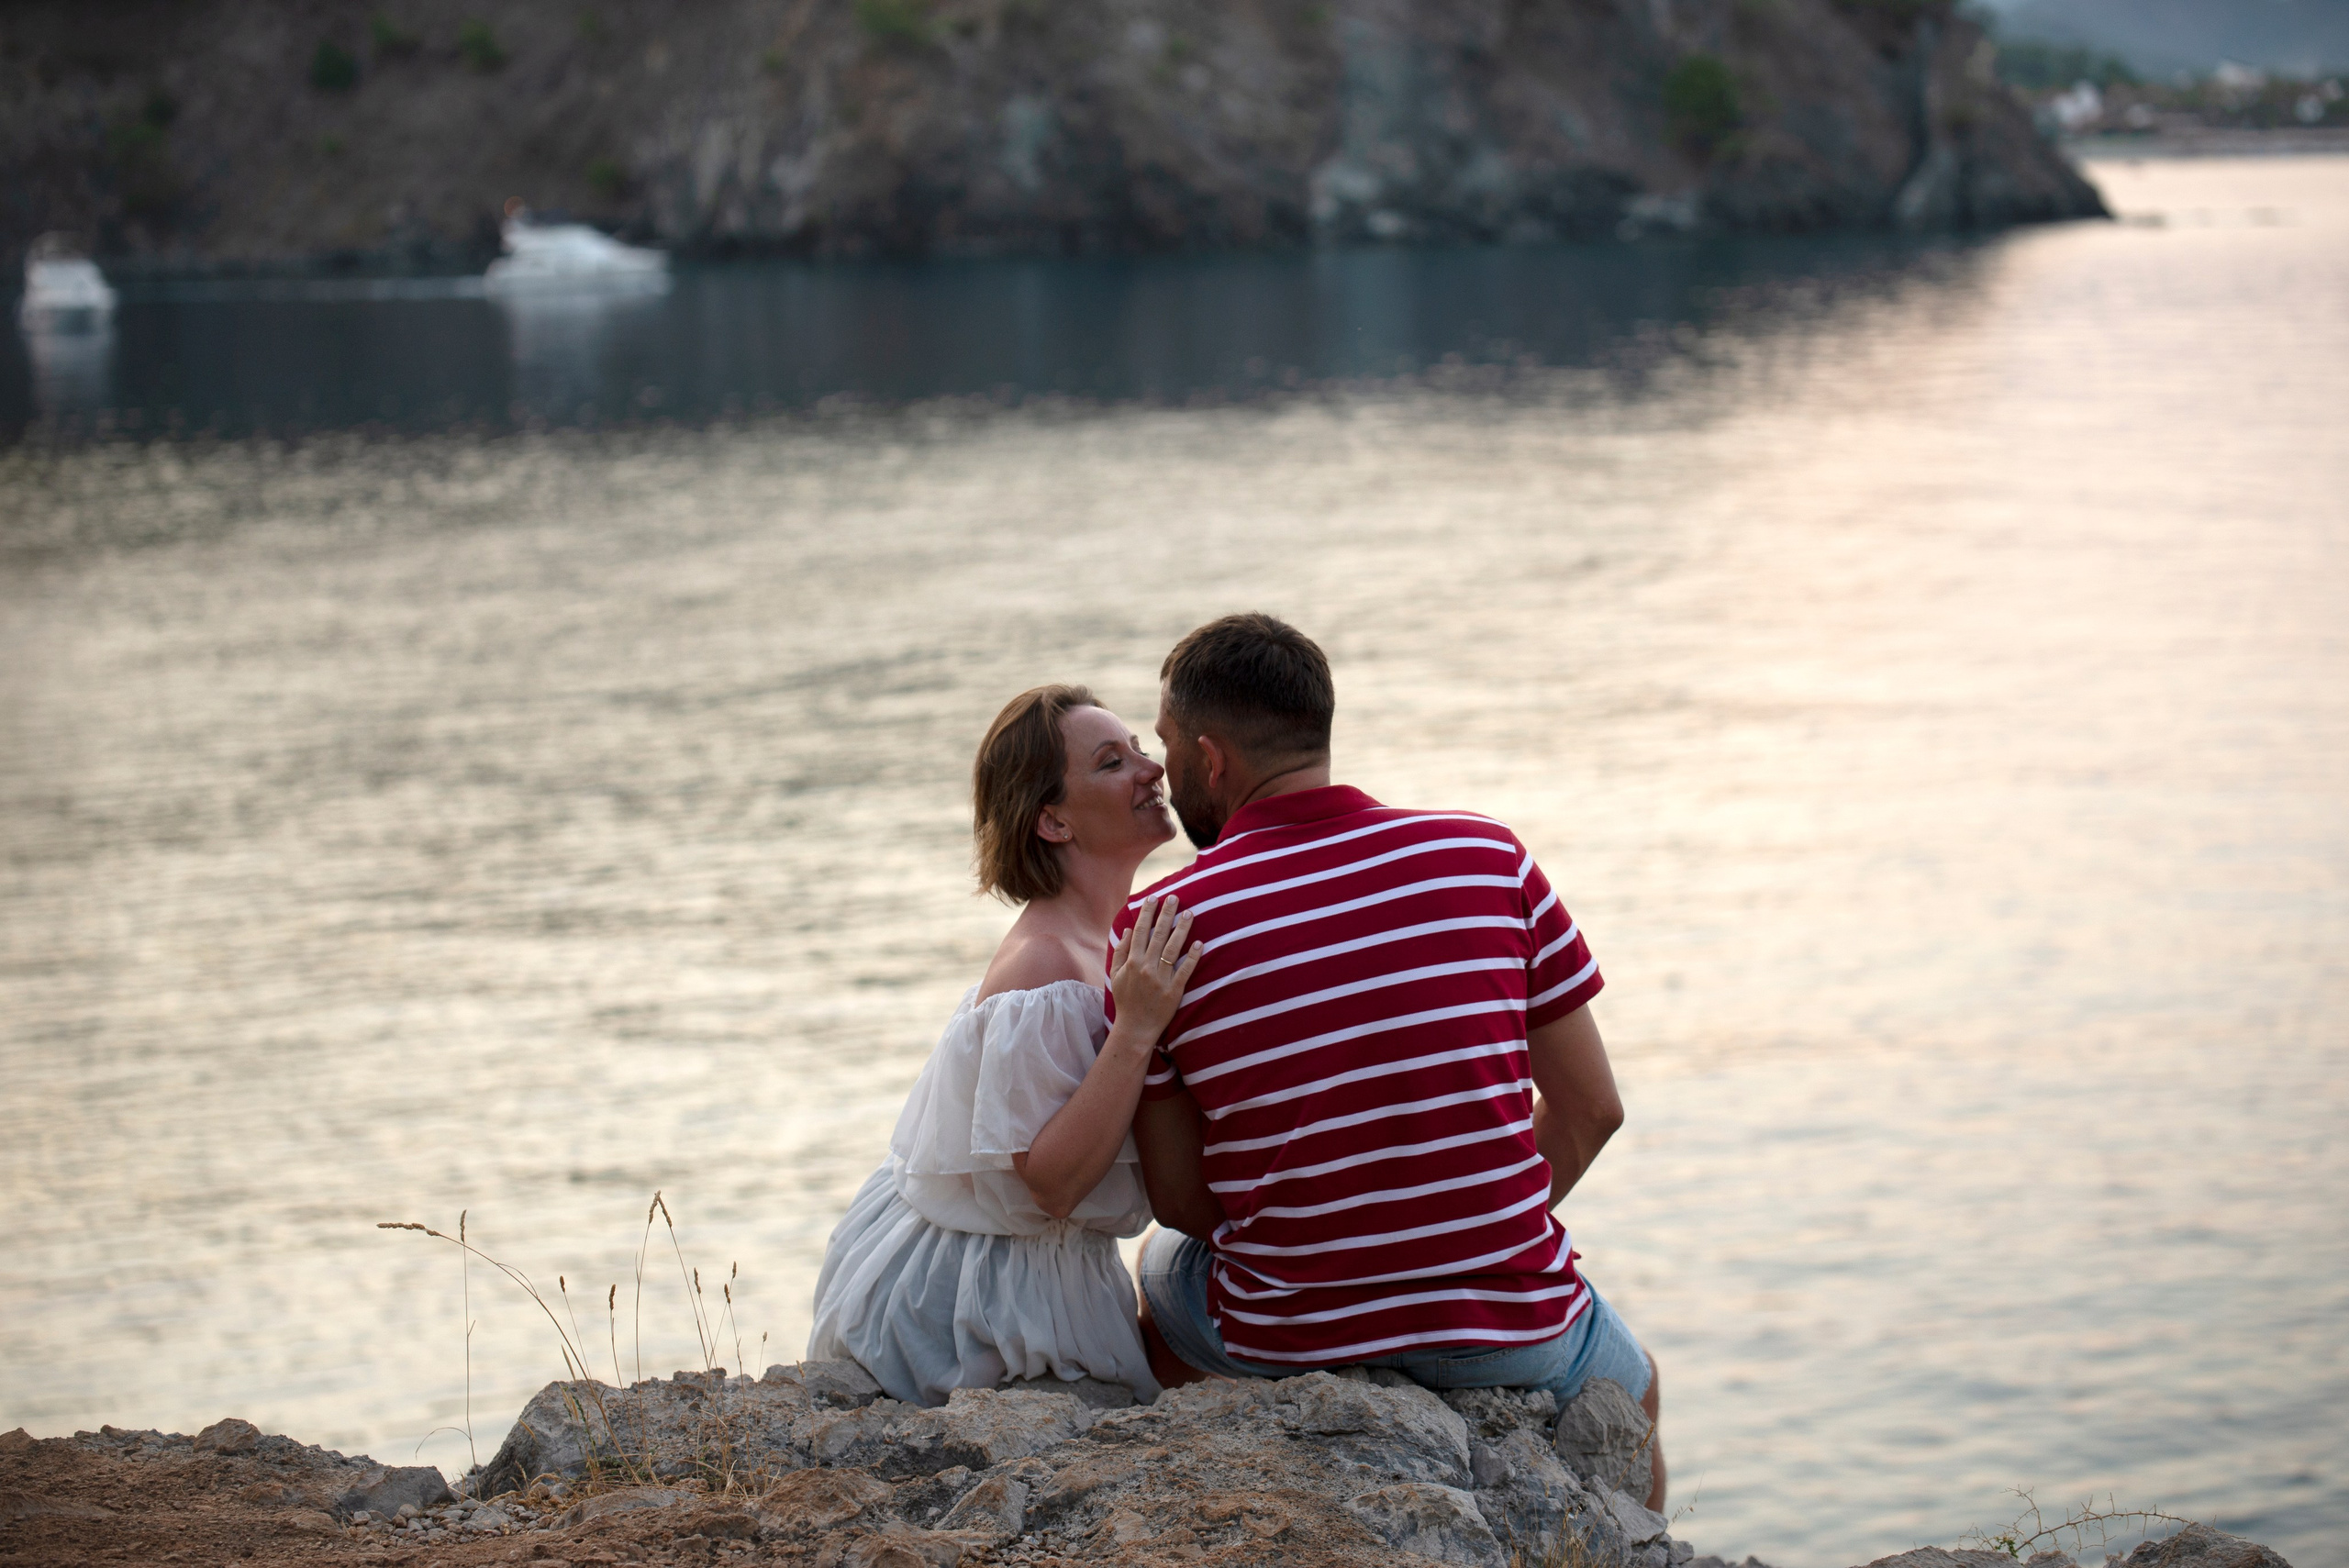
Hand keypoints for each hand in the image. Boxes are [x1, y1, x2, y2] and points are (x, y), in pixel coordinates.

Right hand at [1108, 895, 1202, 1043]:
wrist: (1135, 1029)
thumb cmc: (1125, 1001)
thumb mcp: (1115, 976)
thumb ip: (1120, 952)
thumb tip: (1128, 930)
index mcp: (1131, 963)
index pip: (1141, 932)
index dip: (1147, 913)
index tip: (1153, 898)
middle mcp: (1146, 968)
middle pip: (1158, 935)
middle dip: (1166, 914)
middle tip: (1175, 897)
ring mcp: (1161, 979)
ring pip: (1172, 949)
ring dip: (1181, 929)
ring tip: (1189, 913)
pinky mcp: (1174, 991)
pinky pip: (1185, 970)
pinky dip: (1192, 956)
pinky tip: (1199, 943)